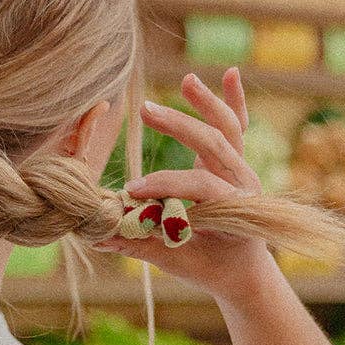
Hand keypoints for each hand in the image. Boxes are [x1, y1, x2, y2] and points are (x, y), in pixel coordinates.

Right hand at [94, 68, 275, 299]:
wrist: (244, 271)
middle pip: (215, 143)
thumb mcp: (179, 263)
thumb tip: (99, 235)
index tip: (132, 189)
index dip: (166, 184)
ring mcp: (243, 169)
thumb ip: (142, 245)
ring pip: (228, 128)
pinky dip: (234, 100)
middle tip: (145, 111)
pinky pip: (238, 126)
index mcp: (236, 211)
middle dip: (180, 126)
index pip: (200, 185)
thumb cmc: (210, 269)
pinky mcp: (236, 161)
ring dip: (206, 102)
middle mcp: (245, 184)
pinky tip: (231, 72)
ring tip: (187, 80)